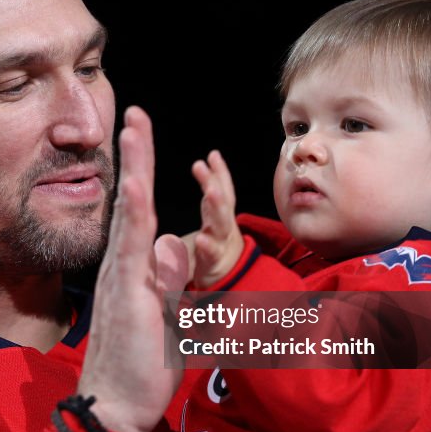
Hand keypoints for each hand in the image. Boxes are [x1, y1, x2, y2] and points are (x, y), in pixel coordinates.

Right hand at [77, 106, 188, 431]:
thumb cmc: (141, 367)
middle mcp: (123, 266)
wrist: (117, 406)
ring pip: (130, 215)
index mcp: (135, 270)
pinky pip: (129, 249)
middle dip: (135, 156)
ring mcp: (121, 279)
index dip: (143, 173)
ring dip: (133, 171)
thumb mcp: (170, 318)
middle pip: (132, 202)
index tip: (142, 137)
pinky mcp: (125, 296)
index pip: (142, 213)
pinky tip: (133, 187)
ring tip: (133, 131)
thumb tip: (174, 246)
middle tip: (134, 115)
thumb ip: (172, 283)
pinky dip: (131, 215)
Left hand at [190, 150, 243, 288]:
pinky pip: (211, 253)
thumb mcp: (215, 211)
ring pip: (221, 224)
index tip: (212, 155)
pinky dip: (207, 246)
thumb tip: (211, 155)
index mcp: (220, 212)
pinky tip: (201, 238)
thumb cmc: (217, 239)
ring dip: (217, 206)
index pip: (223, 188)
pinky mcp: (213, 262)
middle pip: (222, 202)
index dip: (220, 172)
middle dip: (215, 182)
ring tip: (210, 191)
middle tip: (202, 166)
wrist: (229, 276)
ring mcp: (221, 243)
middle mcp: (223, 225)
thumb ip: (214, 185)